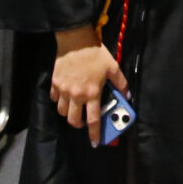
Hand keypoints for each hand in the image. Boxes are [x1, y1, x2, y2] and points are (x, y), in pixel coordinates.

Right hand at [51, 27, 128, 146]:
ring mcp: (64, 90)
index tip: (95, 143)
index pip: (93, 120)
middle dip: (79, 125)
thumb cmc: (95, 54)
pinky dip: (59, 101)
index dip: (94, 134)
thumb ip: (120, 83)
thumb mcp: (112, 67)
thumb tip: (127, 95)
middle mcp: (77, 95)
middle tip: (83, 122)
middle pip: (74, 121)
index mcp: (92, 93)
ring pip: (63, 112)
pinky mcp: (55, 84)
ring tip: (75, 109)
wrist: (75, 40)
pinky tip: (65, 96)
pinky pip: (55, 99)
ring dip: (69, 114)